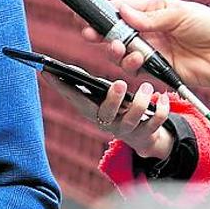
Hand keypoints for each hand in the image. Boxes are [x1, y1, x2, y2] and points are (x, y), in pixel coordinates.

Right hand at [41, 74, 173, 160]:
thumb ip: (89, 87)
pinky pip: (155, 122)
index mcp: (91, 110)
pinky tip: (162, 97)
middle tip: (119, 83)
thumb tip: (67, 70)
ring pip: (132, 118)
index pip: (72, 98)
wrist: (143, 137)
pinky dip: (161, 110)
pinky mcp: (145, 133)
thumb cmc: (119, 109)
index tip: (47, 71)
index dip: (59, 86)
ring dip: (141, 101)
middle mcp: (105, 122)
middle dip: (112, 99)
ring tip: (146, 86)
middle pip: (105, 113)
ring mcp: (125, 129)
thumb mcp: (103, 99)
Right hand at [81, 0, 209, 87]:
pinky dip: (132, 64)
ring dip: (117, 50)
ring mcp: (155, 51)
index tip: (88, 14)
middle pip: (117, 33)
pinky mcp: (160, 69)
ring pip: (123, 52)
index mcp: (154, 12)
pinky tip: (138, 59)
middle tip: (92, 34)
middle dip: (102, 34)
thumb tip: (123, 14)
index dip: (104, 13)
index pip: (122, 11)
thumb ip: (149, 16)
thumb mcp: (180, 12)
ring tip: (121, 47)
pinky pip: (138, 68)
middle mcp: (151, 31)